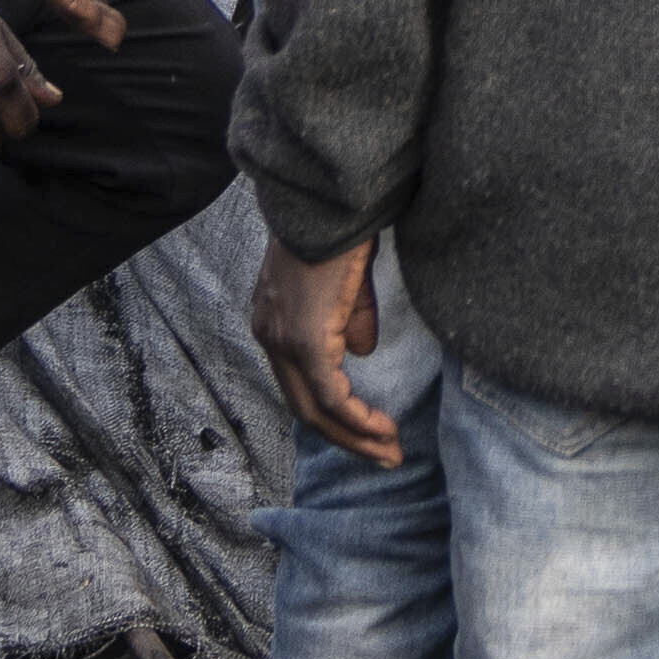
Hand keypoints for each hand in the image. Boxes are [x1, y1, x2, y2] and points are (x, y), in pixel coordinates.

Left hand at [265, 233, 401, 464]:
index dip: (334, 413)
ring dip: (354, 437)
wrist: (329, 202)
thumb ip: (350, 318)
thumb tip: (360, 351)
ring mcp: (283, 340)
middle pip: (303, 408)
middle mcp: (269, 336)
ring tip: (389, 452)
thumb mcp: (345, 280)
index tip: (370, 430)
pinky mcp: (304, 340)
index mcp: (274, 321)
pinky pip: (329, 395)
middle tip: (384, 456)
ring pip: (313, 410)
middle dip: (346, 439)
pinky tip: (381, 428)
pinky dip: (357, 419)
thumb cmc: (340, 229)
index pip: (299, 383)